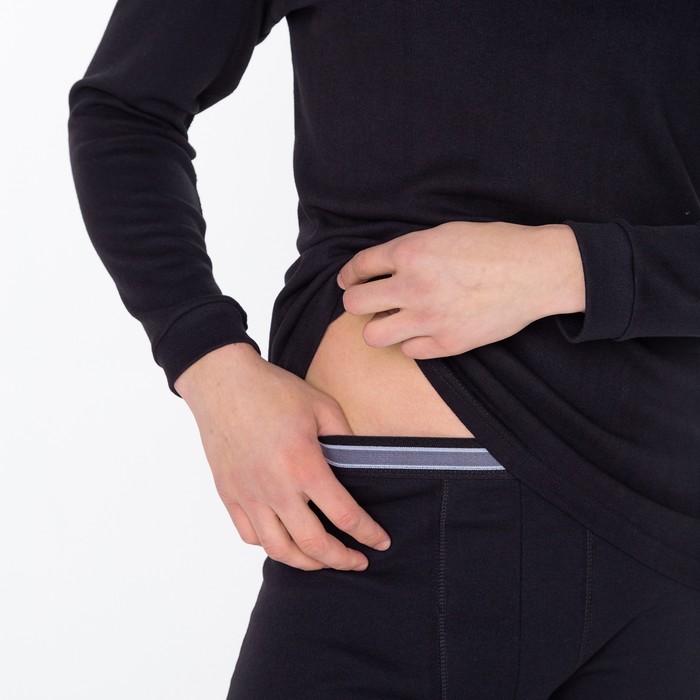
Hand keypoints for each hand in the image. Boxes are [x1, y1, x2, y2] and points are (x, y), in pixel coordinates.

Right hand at [175, 344, 391, 571]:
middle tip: (356, 562)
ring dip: (305, 563)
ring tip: (322, 560)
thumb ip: (345, 437)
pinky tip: (285, 539)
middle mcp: (275, 488)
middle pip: (312, 544)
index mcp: (304, 465)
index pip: (344, 515)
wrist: (222, 381)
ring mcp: (248, 494)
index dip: (367, 534)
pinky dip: (270, 546)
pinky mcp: (229, 494)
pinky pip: (250, 535)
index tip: (379, 543)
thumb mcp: (322, 405)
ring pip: (278, 549)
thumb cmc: (272, 390)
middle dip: (340, 560)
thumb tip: (359, 463)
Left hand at [335, 220, 584, 358]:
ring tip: (393, 320)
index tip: (349, 281)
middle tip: (368, 301)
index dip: (349, 275)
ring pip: (374, 336)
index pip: (359, 267)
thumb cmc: (494, 246)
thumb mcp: (445, 233)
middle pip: (355, 305)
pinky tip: (425, 331)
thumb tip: (386, 266)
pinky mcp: (447, 344)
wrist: (535, 272)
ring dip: (379, 327)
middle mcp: (412, 287)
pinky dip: (413, 342)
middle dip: (357, 301)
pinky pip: (410, 351)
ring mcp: (428, 319)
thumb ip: (411, 250)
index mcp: (410, 252)